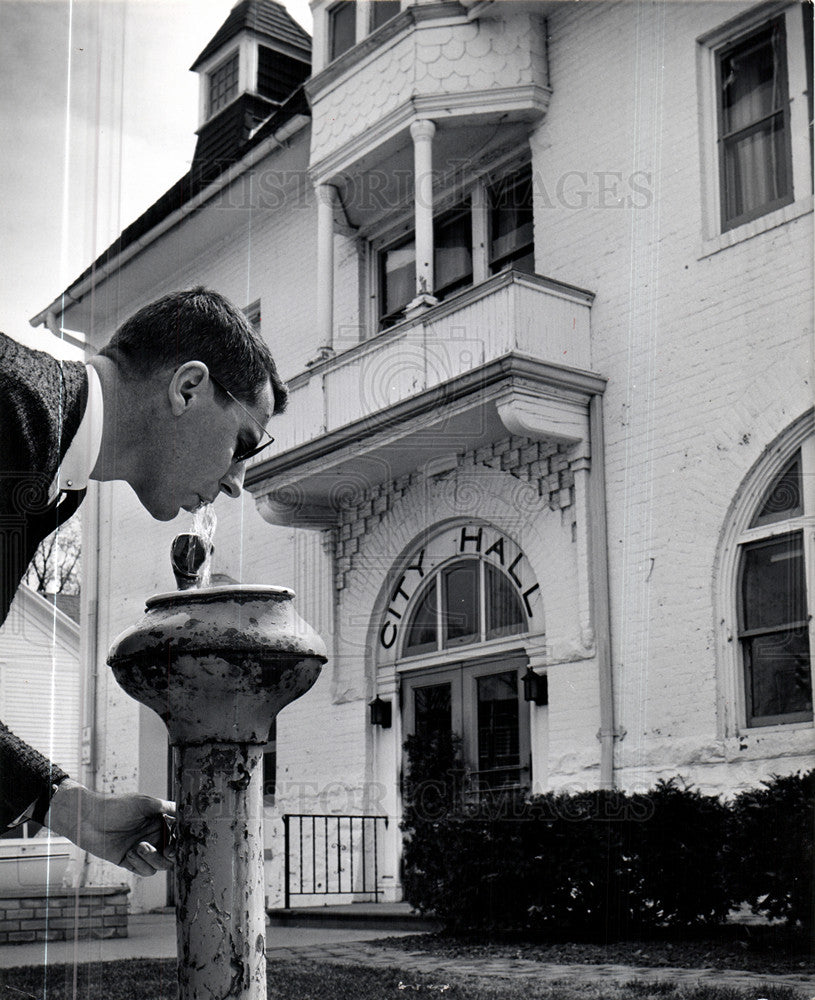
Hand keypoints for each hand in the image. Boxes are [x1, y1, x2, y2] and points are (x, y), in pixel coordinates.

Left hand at [45, 778, 175, 876]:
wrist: (89, 820)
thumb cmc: (116, 806)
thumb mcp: (143, 803)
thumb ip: (164, 807)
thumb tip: (184, 809)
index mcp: (159, 821)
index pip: (179, 834)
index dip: (182, 841)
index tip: (179, 843)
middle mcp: (154, 836)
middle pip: (172, 853)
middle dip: (171, 854)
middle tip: (167, 851)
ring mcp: (143, 850)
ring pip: (160, 865)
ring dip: (152, 858)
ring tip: (140, 847)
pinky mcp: (130, 862)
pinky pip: (144, 870)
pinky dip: (139, 864)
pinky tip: (130, 853)